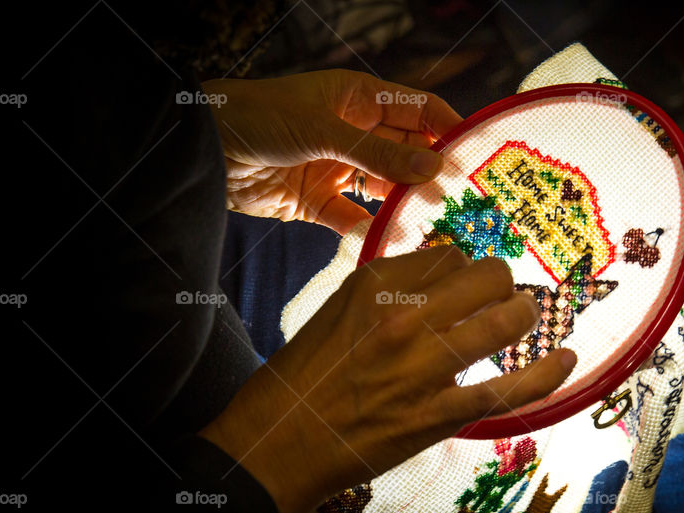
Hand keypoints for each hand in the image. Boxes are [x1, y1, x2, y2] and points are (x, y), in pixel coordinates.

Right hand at [198, 247, 576, 512]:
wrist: (278, 443)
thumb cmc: (302, 376)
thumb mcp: (337, 311)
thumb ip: (388, 288)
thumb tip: (444, 273)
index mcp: (374, 284)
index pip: (450, 254)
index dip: (466, 267)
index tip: (468, 282)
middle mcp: (403, 317)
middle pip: (486, 276)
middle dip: (503, 282)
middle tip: (502, 295)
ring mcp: (422, 367)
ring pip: (504, 320)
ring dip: (525, 314)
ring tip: (526, 317)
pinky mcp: (436, 415)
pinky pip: (508, 389)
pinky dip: (547, 373)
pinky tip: (568, 358)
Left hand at [200, 70, 462, 234]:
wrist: (205, 150)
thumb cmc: (261, 117)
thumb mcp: (322, 130)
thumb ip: (376, 153)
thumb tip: (432, 165)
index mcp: (358, 99)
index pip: (417, 109)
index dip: (448, 128)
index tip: (478, 153)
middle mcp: (353, 132)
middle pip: (405, 153)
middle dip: (431, 174)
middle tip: (461, 200)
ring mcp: (336, 167)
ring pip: (383, 189)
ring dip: (405, 206)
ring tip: (434, 225)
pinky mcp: (316, 202)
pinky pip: (352, 218)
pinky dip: (369, 231)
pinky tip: (390, 243)